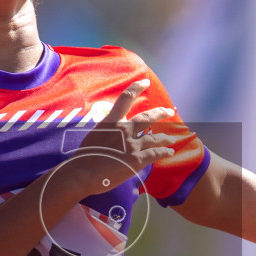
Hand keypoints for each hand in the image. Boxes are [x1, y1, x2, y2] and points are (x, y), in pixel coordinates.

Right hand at [61, 79, 178, 196]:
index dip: (136, 87)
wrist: (83, 173)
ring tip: (172, 139)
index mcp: (111, 121)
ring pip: (155, 138)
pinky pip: (156, 153)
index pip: (125, 98)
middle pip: (148, 117)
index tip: (145, 82)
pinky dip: (165, 152)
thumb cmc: (84, 157)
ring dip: (166, 138)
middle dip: (161, 113)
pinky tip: (169, 152)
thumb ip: (106, 131)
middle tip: (170, 111)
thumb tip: (112, 133)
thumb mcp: (94, 135)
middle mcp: (124, 130)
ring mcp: (132, 145)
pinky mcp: (137, 160)